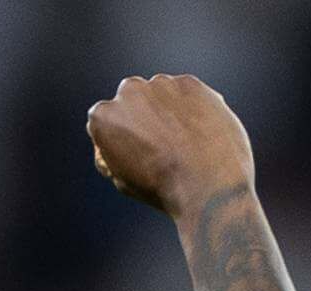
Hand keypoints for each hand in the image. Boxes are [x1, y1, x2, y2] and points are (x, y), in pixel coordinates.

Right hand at [88, 74, 254, 217]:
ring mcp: (161, 83)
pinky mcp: (190, 83)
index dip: (120, 138)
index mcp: (104, 116)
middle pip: (132, 99)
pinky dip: (193, 107)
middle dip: (142, 115)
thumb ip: (113, 151)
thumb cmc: (162, 188)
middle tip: (161, 144)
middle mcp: (128, 91)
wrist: (206, 183)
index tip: (135, 153)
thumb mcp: (123, 179)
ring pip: (161, 94)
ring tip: (185, 142)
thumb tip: (118, 142)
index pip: (106, 121)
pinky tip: (201, 133)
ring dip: (168, 110)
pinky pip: (188, 94)